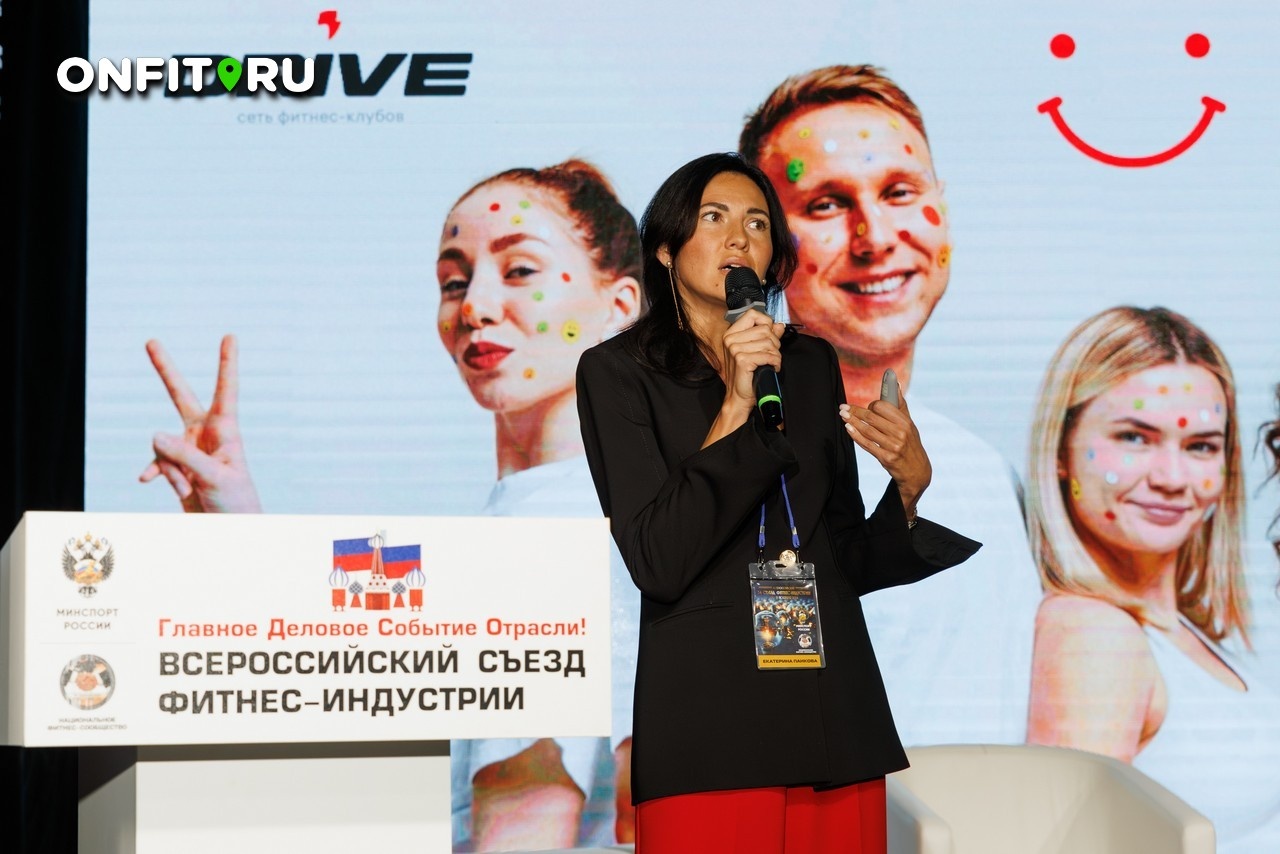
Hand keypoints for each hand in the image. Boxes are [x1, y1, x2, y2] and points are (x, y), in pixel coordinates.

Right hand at [138, 335, 262, 512]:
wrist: (230, 530)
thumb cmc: (236, 503)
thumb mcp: (214, 477)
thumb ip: (185, 455)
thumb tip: (154, 433)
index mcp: (227, 430)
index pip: (227, 389)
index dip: (227, 362)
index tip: (230, 336)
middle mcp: (206, 433)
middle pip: (180, 395)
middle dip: (164, 369)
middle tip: (149, 340)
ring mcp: (189, 448)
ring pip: (161, 446)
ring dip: (170, 471)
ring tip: (189, 489)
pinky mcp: (177, 465)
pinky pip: (156, 463)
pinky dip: (156, 474)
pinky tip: (146, 482)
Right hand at [718, 309, 784, 416]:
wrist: (739, 396)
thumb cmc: (746, 375)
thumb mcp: (756, 351)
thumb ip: (767, 336)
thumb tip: (779, 325)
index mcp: (731, 334)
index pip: (752, 314)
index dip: (766, 322)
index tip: (769, 335)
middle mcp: (730, 339)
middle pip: (765, 329)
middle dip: (774, 343)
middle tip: (770, 355)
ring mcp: (735, 349)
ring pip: (769, 342)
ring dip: (775, 355)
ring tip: (770, 363)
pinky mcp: (742, 360)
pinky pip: (768, 355)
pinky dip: (775, 363)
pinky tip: (770, 368)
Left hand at [840, 386, 931, 511]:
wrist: (917, 471)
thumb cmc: (910, 444)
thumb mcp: (910, 425)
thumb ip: (900, 405)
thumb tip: (896, 383)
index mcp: (906, 422)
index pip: (882, 407)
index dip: (870, 405)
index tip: (864, 407)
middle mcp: (901, 433)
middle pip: (871, 418)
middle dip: (855, 411)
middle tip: (843, 407)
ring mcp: (893, 446)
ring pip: (867, 430)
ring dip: (852, 422)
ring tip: (843, 415)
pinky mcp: (886, 458)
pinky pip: (867, 444)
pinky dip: (856, 435)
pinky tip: (848, 428)